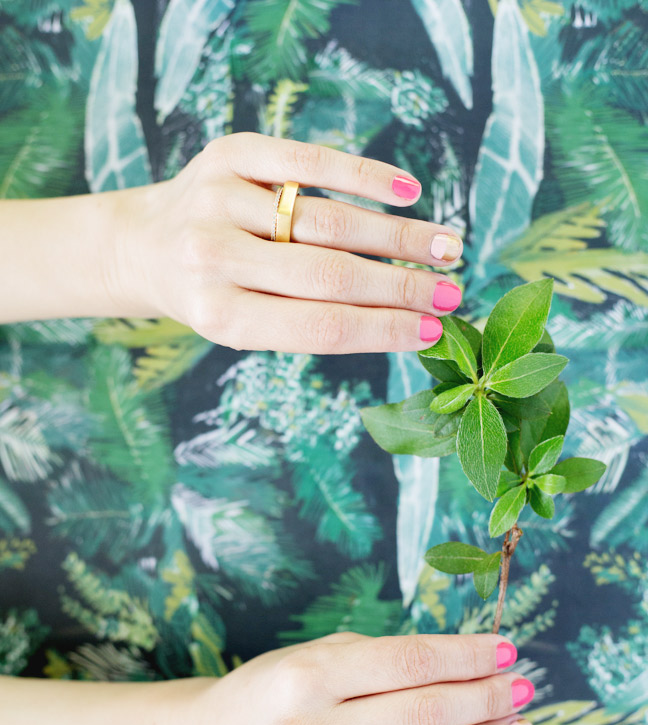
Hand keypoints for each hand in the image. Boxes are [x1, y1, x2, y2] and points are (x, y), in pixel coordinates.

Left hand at [120, 131, 462, 352]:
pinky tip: (407, 191)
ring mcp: (220, 199)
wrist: (144, 246)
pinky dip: (364, 175)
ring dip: (398, 235)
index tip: (433, 331)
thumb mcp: (245, 324)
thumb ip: (310, 320)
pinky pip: (308, 159)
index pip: (319, 325)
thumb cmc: (210, 295)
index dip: (384, 330)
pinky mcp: (229, 152)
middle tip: (453, 290)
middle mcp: (215, 258)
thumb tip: (406, 319)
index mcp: (220, 315)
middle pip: (330, 274)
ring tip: (446, 246)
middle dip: (403, 285)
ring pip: (329, 219)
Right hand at [171, 631, 533, 724]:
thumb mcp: (312, 654)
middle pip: (425, 714)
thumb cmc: (272, 690)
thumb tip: (467, 666)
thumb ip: (380, 658)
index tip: (506, 650)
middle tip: (523, 688)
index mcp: (306, 675)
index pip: (408, 662)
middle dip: (486, 699)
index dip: (466, 656)